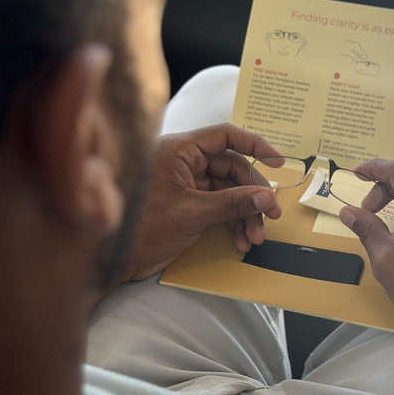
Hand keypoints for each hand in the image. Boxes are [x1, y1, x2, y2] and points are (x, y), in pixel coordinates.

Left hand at [123, 123, 282, 281]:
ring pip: (230, 191)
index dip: (255, 145)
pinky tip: (240, 240)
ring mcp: (187, 184)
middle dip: (253, 195)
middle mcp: (184, 162)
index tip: (278, 161)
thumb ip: (233, 202)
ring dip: (246, 214)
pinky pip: (221, 206)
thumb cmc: (141, 227)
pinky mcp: (188, 204)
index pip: (225, 136)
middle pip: (233, 169)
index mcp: (179, 150)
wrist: (115, 258)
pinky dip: (233, 222)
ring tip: (255, 237)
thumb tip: (267, 197)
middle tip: (271, 215)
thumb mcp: (193, 213)